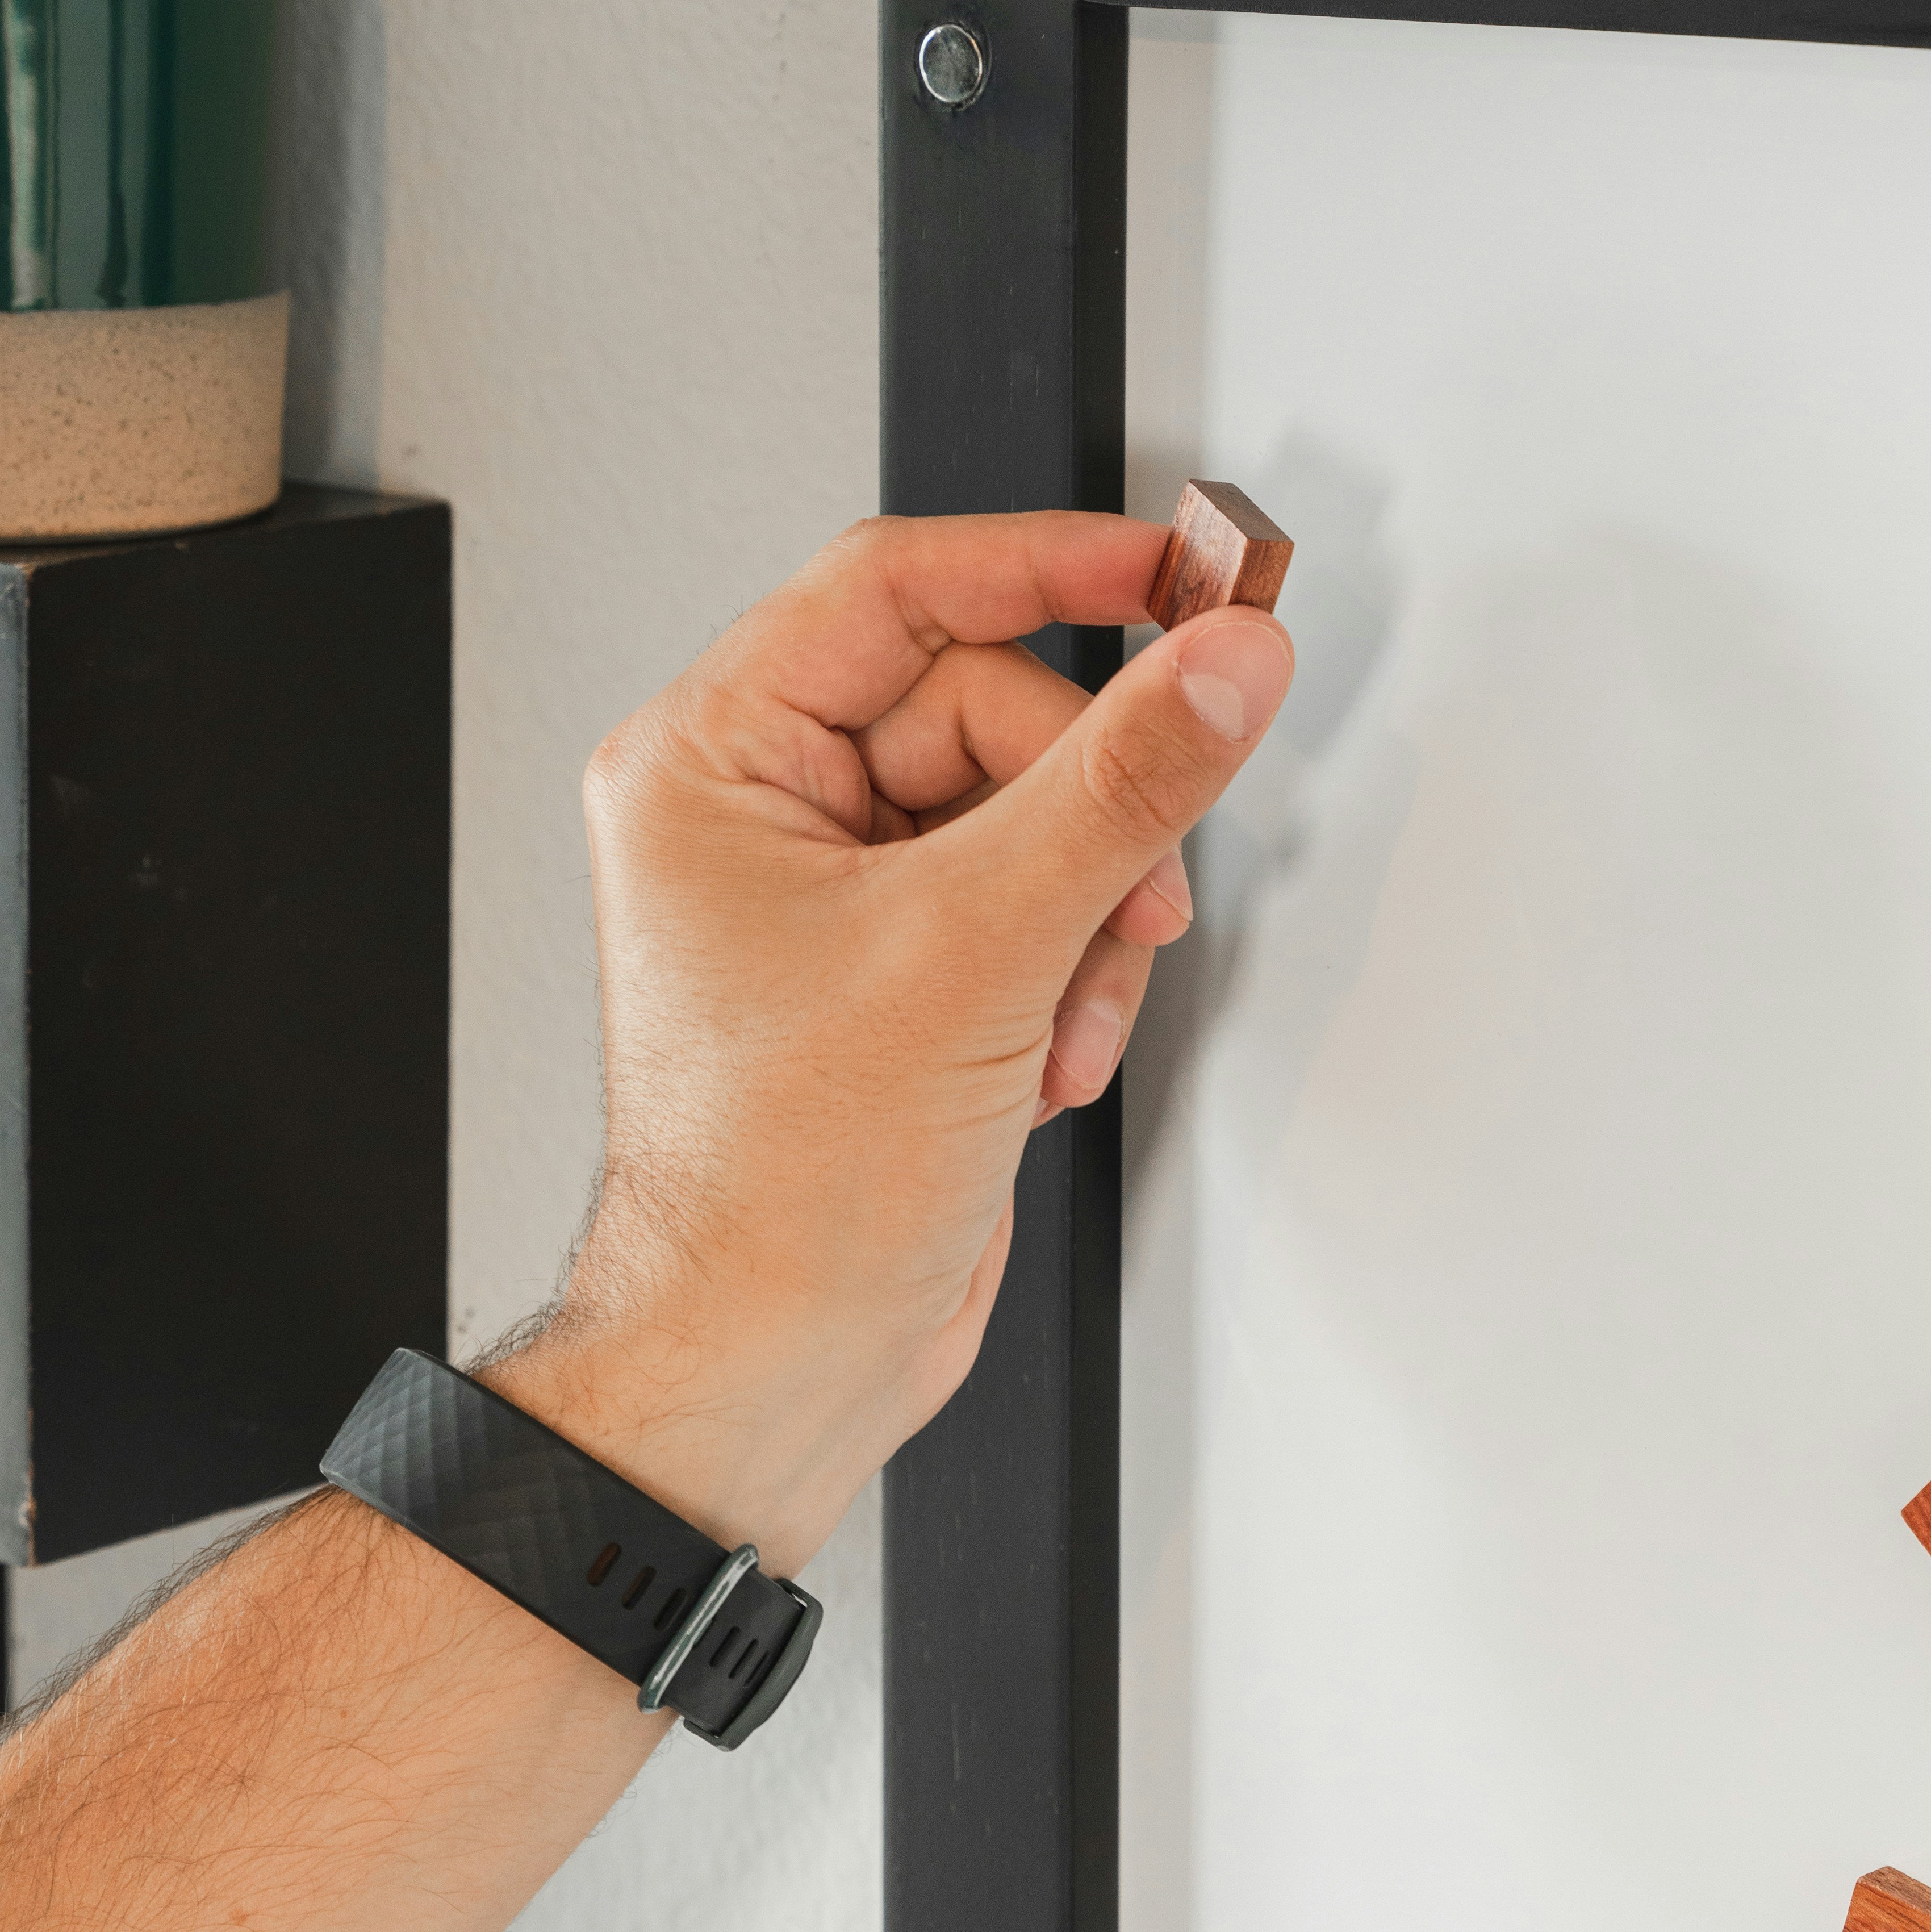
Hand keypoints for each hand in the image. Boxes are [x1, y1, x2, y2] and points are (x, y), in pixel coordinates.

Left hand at [489, 512, 1292, 1571]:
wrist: (772, 1366)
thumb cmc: (770, 1190)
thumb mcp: (972, 949)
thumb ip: (1120, 784)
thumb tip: (1221, 661)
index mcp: (709, 759)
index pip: (897, 585)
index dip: (1047, 565)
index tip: (1176, 572)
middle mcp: (762, 810)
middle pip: (990, 706)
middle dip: (1079, 816)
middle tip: (1120, 889)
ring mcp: (838, 892)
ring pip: (1034, 812)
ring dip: (1082, 914)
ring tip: (1055, 1008)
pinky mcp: (906, 966)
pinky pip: (1037, 899)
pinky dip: (1068, 973)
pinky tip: (1042, 1052)